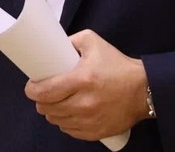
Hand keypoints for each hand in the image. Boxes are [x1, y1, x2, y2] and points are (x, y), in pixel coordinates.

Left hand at [25, 29, 148, 140]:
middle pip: (48, 108)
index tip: (31, 86)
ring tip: (55, 102)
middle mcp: (84, 103)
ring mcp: (90, 120)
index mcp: (82, 79)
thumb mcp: (93, 42)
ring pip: (56, 121)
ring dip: (52, 112)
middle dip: (40, 100)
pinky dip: (65, 123)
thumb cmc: (117, 65)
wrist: (143, 90)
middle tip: (43, 93)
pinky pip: (69, 131)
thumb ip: (71, 40)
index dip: (32, 90)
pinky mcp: (96, 132)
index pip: (45, 91)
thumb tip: (52, 46)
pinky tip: (68, 113)